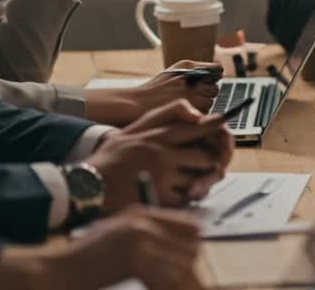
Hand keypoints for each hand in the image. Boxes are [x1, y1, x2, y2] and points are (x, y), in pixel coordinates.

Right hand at [0, 206, 201, 289]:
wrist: (57, 271)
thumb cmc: (85, 260)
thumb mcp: (117, 237)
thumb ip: (147, 236)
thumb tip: (183, 250)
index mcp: (141, 213)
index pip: (190, 226)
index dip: (193, 247)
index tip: (191, 264)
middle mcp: (144, 221)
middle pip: (192, 244)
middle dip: (190, 266)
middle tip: (184, 282)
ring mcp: (139, 238)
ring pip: (183, 263)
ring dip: (182, 281)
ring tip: (173, 286)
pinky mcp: (134, 259)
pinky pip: (167, 277)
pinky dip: (167, 286)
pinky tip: (154, 288)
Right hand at [85, 61, 221, 125]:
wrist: (134, 105)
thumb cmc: (155, 89)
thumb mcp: (174, 70)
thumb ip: (198, 68)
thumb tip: (220, 72)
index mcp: (188, 65)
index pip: (217, 71)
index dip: (212, 79)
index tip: (205, 83)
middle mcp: (190, 78)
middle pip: (215, 89)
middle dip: (207, 94)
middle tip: (191, 98)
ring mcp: (189, 95)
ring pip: (209, 103)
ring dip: (202, 106)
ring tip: (184, 107)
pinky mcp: (187, 111)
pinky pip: (201, 115)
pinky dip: (196, 117)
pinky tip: (183, 116)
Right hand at [91, 101, 231, 209]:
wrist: (86, 185)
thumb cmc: (110, 158)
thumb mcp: (135, 127)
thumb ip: (165, 115)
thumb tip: (196, 115)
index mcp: (159, 134)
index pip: (199, 127)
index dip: (217, 129)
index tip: (228, 130)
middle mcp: (163, 151)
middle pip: (206, 157)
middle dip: (212, 165)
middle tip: (214, 171)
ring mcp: (162, 174)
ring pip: (200, 178)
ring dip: (201, 184)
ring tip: (194, 185)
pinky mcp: (160, 195)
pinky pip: (187, 198)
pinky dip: (187, 199)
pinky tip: (178, 197)